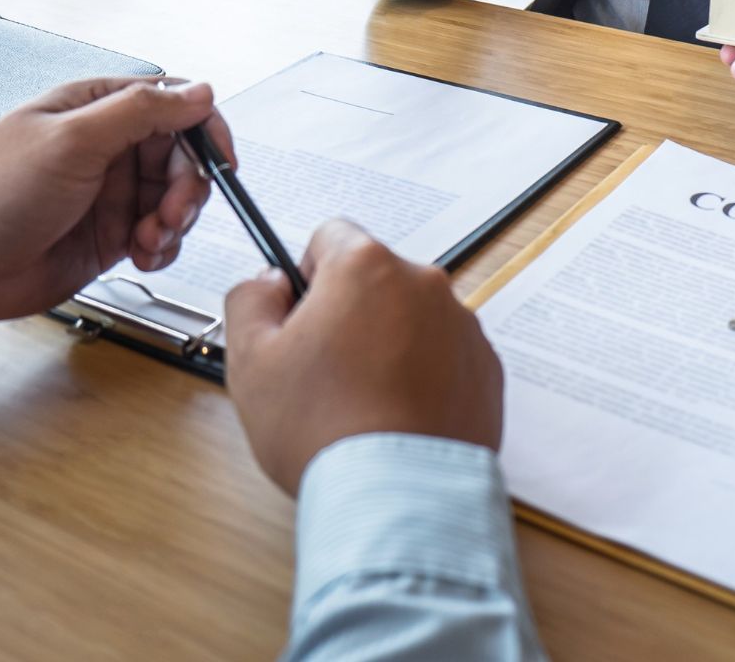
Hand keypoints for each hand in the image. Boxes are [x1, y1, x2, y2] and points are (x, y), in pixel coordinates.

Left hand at [0, 78, 233, 320]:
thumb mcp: (71, 141)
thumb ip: (140, 112)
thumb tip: (200, 91)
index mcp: (98, 109)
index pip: (174, 104)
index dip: (206, 130)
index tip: (222, 161)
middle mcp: (110, 147)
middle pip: (185, 156)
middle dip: (189, 187)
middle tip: (170, 213)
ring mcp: (113, 192)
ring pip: (179, 199)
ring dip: (176, 222)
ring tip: (148, 239)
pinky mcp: (114, 233)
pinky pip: (163, 235)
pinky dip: (164, 247)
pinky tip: (141, 255)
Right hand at [224, 220, 503, 494]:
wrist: (398, 497)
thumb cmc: (324, 429)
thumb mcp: (250, 360)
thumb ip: (249, 299)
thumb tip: (269, 282)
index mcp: (366, 268)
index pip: (330, 237)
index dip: (307, 275)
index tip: (300, 316)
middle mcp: (424, 285)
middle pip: (375, 280)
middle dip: (349, 313)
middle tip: (324, 372)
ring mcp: (463, 327)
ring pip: (411, 320)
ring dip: (388, 345)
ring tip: (363, 404)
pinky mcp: (486, 370)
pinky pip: (444, 357)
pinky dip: (423, 377)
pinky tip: (398, 418)